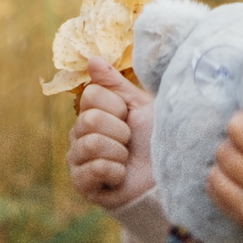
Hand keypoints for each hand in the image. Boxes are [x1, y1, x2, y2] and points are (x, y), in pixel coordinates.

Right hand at [67, 57, 154, 208]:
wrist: (165, 176)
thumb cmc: (154, 138)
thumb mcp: (139, 105)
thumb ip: (115, 83)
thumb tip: (92, 58)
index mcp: (91, 111)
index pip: (91, 95)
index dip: (117, 106)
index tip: (129, 117)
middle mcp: (78, 133)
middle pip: (90, 119)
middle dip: (120, 131)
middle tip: (129, 141)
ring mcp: (77, 159)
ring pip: (91, 143)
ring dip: (119, 152)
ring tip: (126, 159)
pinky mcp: (81, 183)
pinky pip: (94, 168)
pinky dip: (116, 172)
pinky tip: (120, 176)